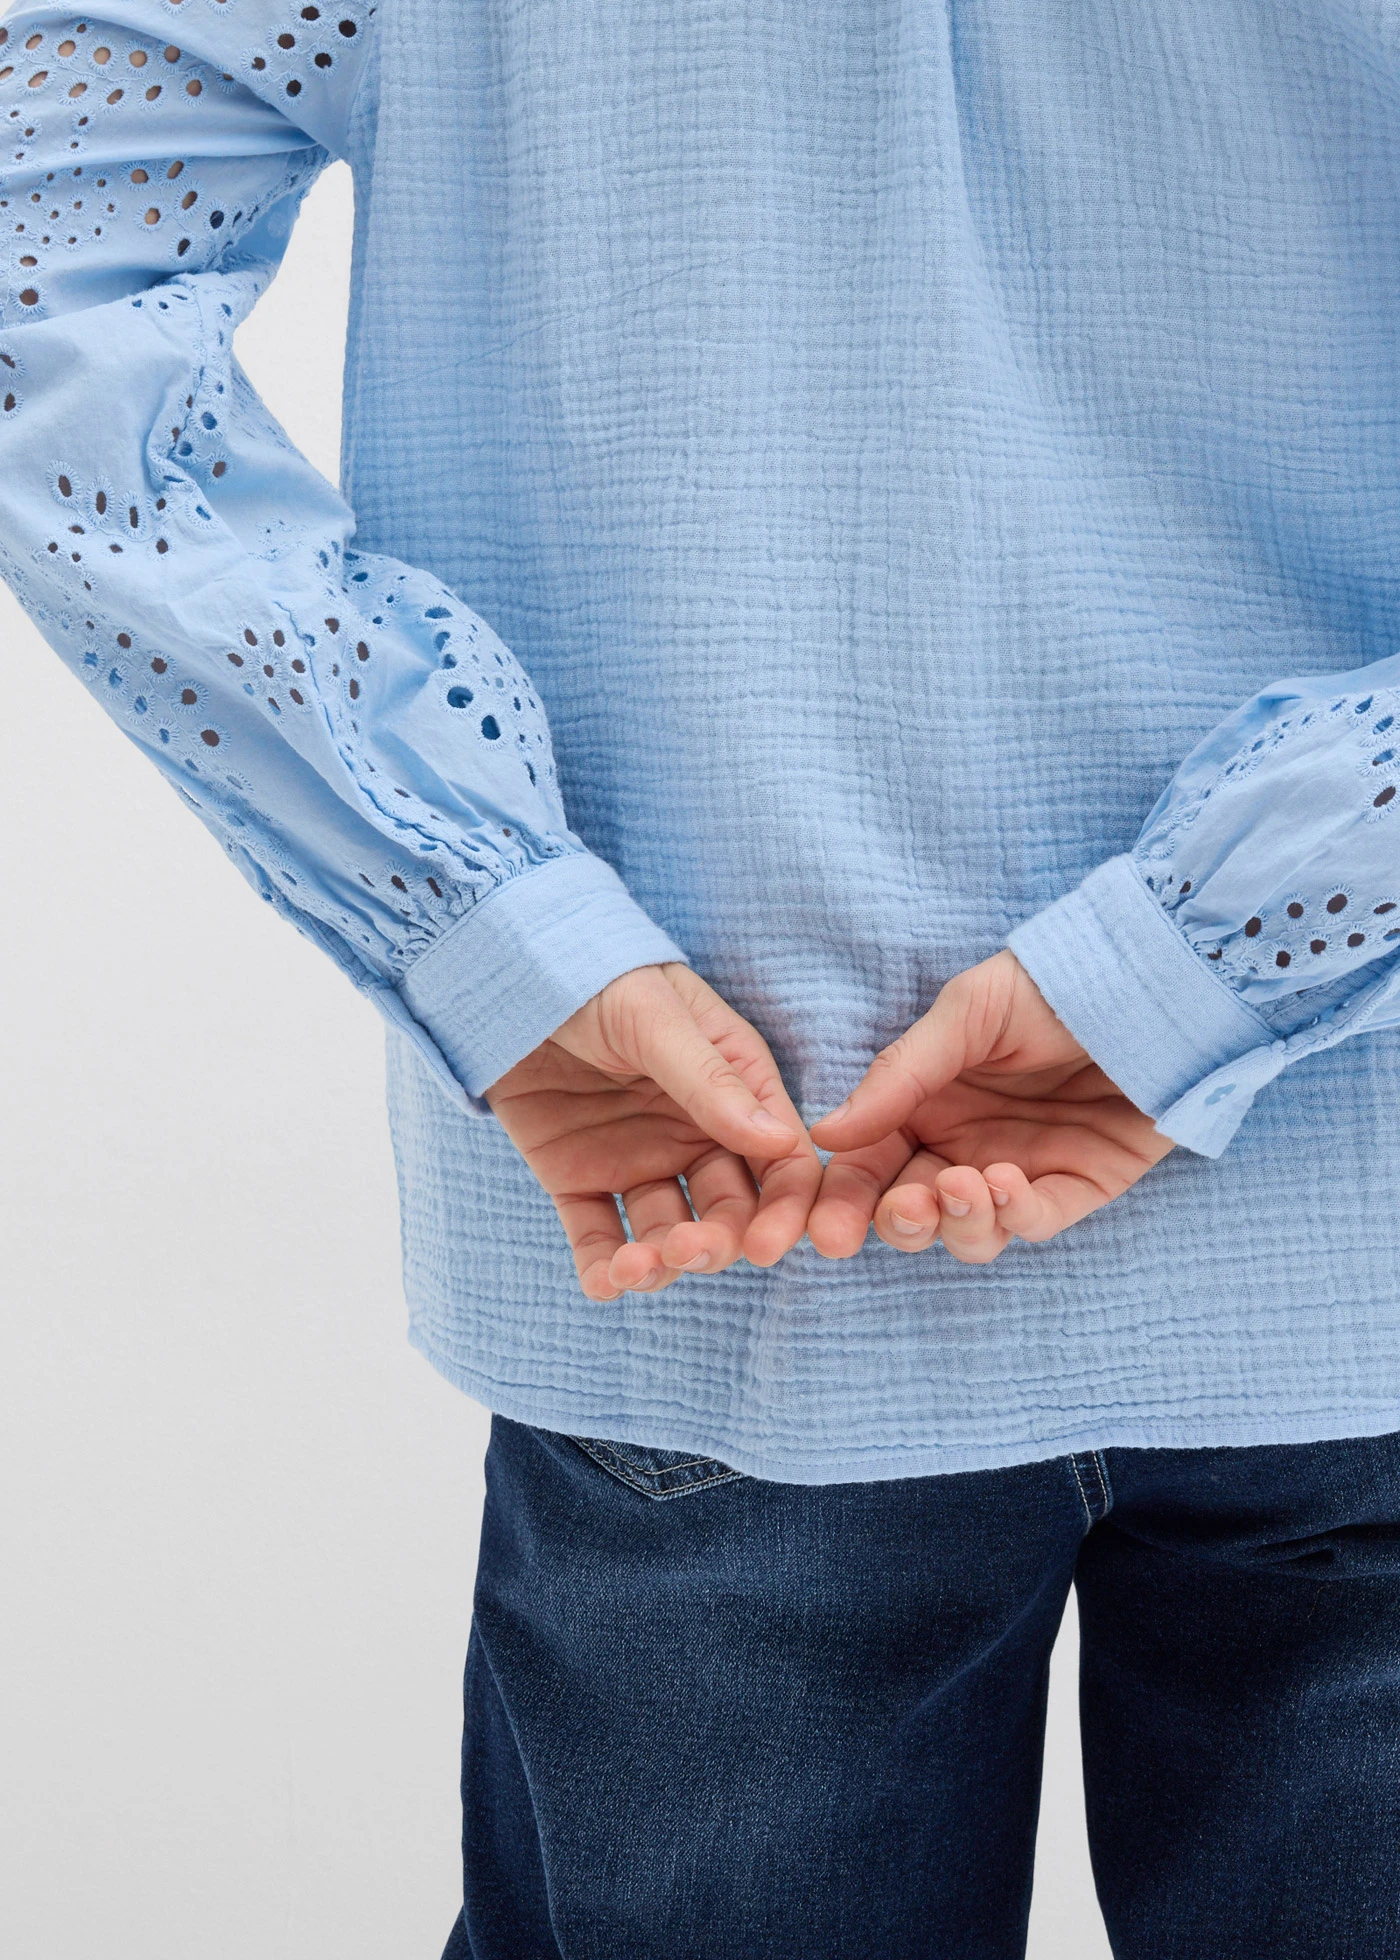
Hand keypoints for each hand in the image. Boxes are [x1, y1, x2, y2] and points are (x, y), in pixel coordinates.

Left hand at [486, 963, 819, 1299]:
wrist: (505, 969)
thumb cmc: (596, 974)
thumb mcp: (655, 1017)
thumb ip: (710, 1081)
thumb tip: (780, 1143)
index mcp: (735, 1087)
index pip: (781, 1162)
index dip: (784, 1209)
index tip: (769, 1246)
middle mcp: (695, 1132)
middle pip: (730, 1210)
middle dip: (718, 1241)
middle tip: (690, 1248)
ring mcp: (638, 1158)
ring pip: (667, 1232)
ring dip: (661, 1262)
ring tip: (636, 1265)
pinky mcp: (579, 1177)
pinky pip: (599, 1235)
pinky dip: (604, 1268)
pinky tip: (604, 1282)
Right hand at [808, 951, 1171, 1264]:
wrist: (1152, 980)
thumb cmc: (1052, 982)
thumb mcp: (967, 1013)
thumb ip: (899, 1075)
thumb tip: (827, 1133)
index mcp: (924, 1106)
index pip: (870, 1166)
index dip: (843, 1202)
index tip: (824, 1231)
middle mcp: (964, 1146)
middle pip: (913, 1212)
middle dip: (900, 1223)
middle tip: (905, 1209)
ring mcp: (1022, 1170)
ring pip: (972, 1233)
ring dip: (957, 1224)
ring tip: (962, 1187)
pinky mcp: (1081, 1185)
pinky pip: (1037, 1222)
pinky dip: (1015, 1216)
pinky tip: (1005, 1183)